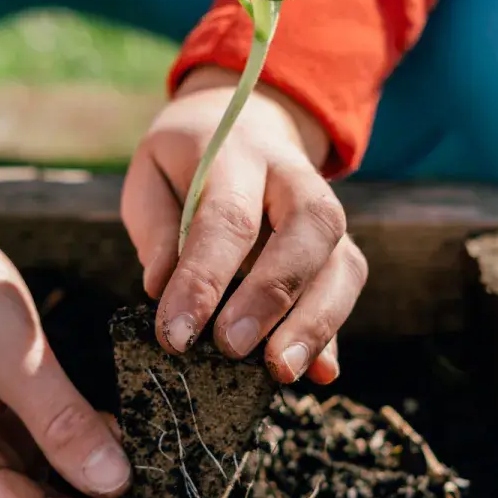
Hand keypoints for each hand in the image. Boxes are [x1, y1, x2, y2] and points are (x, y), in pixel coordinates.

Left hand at [123, 67, 367, 383]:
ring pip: (342, 262)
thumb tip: (161, 287)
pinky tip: (321, 374)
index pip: (227, 217)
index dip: (203, 279)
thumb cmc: (186, 163)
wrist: (246, 124)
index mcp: (237, 153)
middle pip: (308, 229)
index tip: (176, 334)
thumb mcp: (150, 174)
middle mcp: (294, 178)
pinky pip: (346, 289)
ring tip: (280, 371)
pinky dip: (335, 334)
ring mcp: (326, 213)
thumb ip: (155, 226)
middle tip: (233, 348)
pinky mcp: (338, 248)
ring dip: (315, 323)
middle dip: (273, 295)